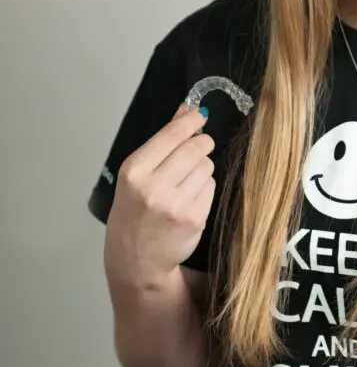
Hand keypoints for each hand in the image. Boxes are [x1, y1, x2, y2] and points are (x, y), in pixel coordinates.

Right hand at [104, 104, 216, 287]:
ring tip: (186, 180)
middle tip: (201, 145)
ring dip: (202, 167)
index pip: (172, 135)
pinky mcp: (195, 219)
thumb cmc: (134, 210)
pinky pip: (211, 187)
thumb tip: (186, 109)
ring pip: (206, 167)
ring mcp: (176, 204)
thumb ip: (161, 142)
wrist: (135, 257)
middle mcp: (153, 187)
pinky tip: (190, 197)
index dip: (191, 121)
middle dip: (202, 143)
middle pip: (195, 148)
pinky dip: (205, 187)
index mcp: (134, 171)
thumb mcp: (136, 174)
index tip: (200, 114)